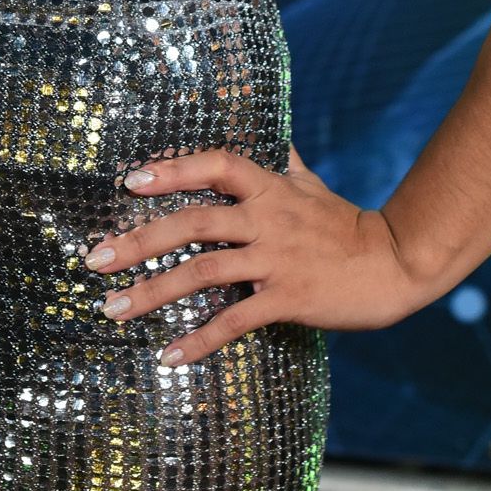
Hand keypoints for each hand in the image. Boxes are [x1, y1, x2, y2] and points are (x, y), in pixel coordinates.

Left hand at [83, 141, 421, 365]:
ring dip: (153, 292)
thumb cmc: (347, 223)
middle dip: (139, 239)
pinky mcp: (288, 299)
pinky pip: (235, 320)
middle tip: (94, 258)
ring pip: (203, 272)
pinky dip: (200, 339)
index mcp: (269, 187)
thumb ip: (283, 162)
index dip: (172, 169)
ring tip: (114, 309)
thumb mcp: (311, 184)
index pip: (215, 163)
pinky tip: (170, 355)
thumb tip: (270, 134)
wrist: (396, 262)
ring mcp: (276, 259)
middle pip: (193, 221)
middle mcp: (267, 218)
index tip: (130, 182)